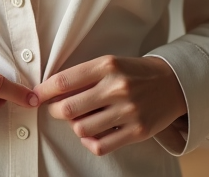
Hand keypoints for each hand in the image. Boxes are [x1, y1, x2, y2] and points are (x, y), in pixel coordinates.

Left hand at [33, 55, 186, 156]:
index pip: (64, 81)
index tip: (35, 96)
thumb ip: (83, 76)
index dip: (43, 91)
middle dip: (55, 111)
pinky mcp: (138, 131)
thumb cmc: (134, 72)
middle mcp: (117, 87)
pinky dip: (89, 142)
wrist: (173, 83)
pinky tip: (91, 134)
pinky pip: (101, 145)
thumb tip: (50, 92)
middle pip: (68, 108)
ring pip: (82, 129)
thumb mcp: (109, 64)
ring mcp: (129, 111)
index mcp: (107, 66)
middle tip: (56, 109)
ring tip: (79, 119)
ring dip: (74, 126)